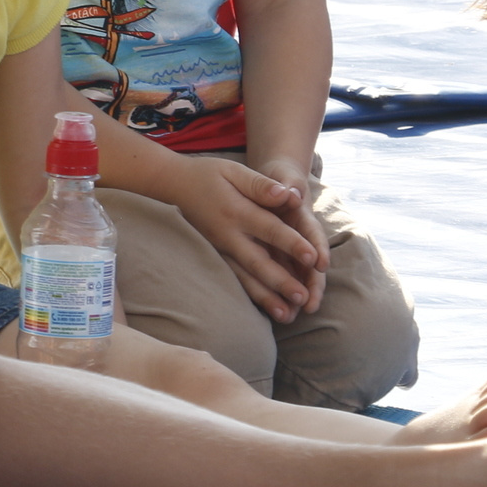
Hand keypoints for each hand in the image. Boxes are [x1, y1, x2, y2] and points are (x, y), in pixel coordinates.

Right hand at [166, 156, 321, 322]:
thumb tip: (287, 195)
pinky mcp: (217, 257)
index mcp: (236, 211)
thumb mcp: (234, 171)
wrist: (174, 185)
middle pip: (258, 261)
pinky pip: (236, 280)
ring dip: (267, 297)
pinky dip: (253, 296)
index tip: (313, 258)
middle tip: (303, 297)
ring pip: (245, 278)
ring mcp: (221, 249)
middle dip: (281, 281)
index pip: (270, 229)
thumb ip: (260, 184)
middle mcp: (228, 235)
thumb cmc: (209, 174)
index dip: (292, 243)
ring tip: (287, 315)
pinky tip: (268, 309)